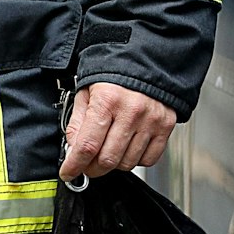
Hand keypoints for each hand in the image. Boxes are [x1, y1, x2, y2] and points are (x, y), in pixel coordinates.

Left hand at [60, 82, 177, 180]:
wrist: (145, 61)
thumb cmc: (112, 74)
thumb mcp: (86, 91)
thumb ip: (77, 122)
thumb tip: (72, 149)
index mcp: (107, 101)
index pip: (87, 145)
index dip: (74, 165)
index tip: (68, 173)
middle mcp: (131, 112)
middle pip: (107, 159)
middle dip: (92, 168)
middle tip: (86, 164)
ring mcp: (150, 121)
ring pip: (127, 163)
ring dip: (113, 164)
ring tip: (108, 150)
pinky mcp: (165, 127)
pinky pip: (148, 159)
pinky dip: (135, 160)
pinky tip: (127, 147)